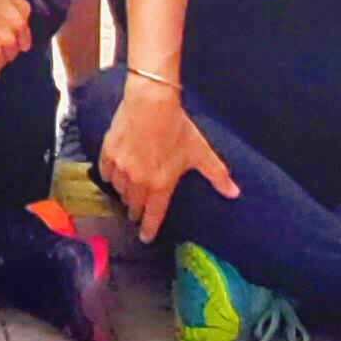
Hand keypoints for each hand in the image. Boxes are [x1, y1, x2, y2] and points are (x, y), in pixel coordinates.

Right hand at [95, 75, 234, 241]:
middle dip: (135, 212)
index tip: (145, 237)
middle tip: (136, 214)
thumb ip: (217, 175)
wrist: (151, 102)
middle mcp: (139, 181)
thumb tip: (235, 193)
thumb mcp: (200, 152)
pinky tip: (113, 176)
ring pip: (119, 190)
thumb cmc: (177, 128)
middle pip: (134, 205)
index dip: (149, 229)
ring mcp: (121, 168)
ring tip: (127, 195)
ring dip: (124, 195)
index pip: (153, 215)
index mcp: (161, 185)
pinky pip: (105, 173)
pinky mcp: (108, 153)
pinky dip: (109, 177)